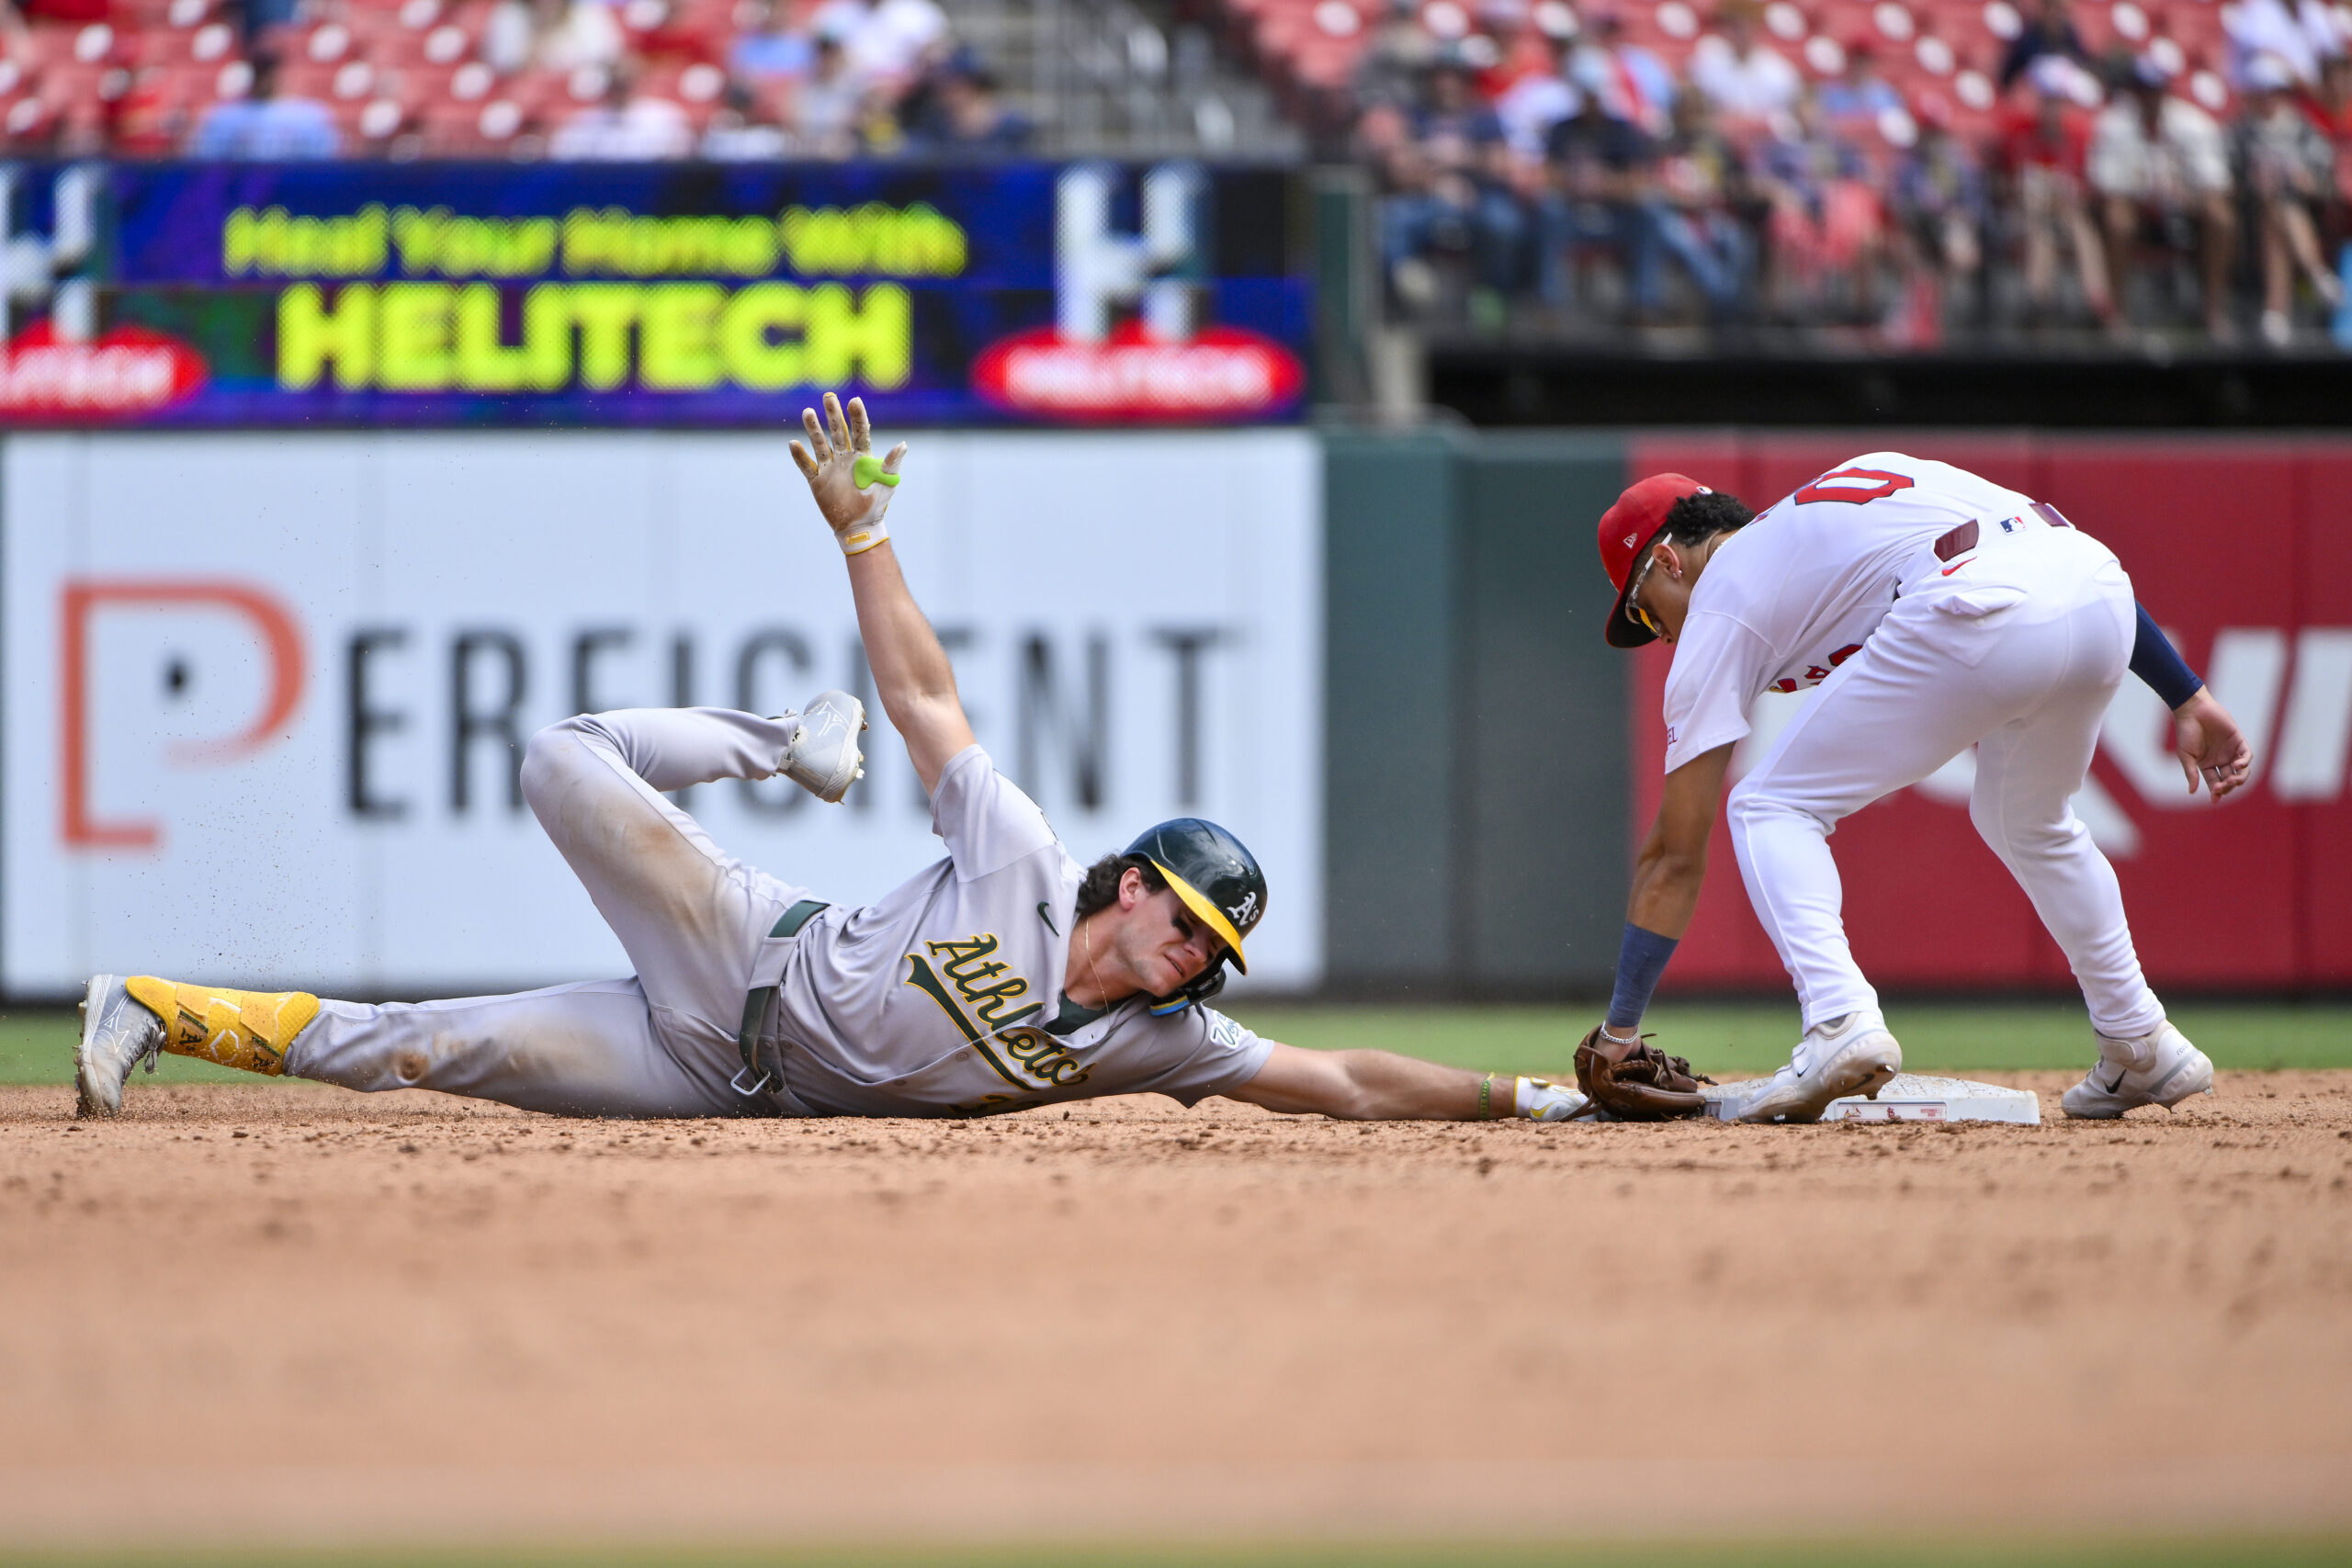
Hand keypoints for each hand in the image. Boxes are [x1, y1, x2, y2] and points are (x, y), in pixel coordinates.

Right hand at [789, 392, 905, 549]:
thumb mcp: (887, 483)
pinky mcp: (817, 480)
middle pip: (837, 431)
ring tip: (807, 412)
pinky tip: (793, 443)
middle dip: (833, 414)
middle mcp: (845, 458)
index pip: (859, 432)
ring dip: (814, 429)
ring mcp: (830, 468)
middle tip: (828, 396)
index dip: (857, 417)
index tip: (854, 401)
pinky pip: (806, 465)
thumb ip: (891, 464)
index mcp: (862, 456)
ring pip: (820, 444)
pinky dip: (799, 456)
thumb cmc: (876, 504)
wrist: (859, 526)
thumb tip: (902, 445)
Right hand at [2173, 687, 2251, 800]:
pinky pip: (2247, 755)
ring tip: (2233, 779)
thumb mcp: (2186, 756)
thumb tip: (2192, 792)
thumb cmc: (2186, 732)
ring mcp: (2230, 751)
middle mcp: (2220, 760)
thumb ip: (2191, 773)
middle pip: (2230, 779)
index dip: (2216, 792)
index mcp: (2207, 765)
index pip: (2215, 783)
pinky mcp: (2238, 740)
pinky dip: (2245, 762)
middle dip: (2228, 786)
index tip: (2214, 799)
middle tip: (2223, 786)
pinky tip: (2238, 765)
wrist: (2193, 710)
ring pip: (2241, 770)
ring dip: (2239, 778)